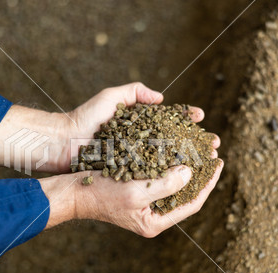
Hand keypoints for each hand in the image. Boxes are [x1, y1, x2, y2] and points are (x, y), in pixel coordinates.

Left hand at [0, 82, 218, 173]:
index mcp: (138, 123)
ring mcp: (134, 158)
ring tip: (205, 160)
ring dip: (187, 160)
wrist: (64, 143)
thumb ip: (135, 90)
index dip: (185, 119)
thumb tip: (163, 98)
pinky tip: (184, 176)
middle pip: (173, 141)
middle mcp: (139, 141)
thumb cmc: (85, 118)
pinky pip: (152, 174)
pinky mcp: (128, 172)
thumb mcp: (111, 97)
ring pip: (167, 159)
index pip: (167, 119)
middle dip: (193, 141)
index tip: (200, 118)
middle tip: (213, 144)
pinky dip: (169, 175)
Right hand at [40, 160, 222, 236]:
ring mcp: (145, 202)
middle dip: (201, 174)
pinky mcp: (138, 189)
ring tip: (200, 150)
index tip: (219, 164)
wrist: (74, 192)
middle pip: (185, 194)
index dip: (208, 184)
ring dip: (187, 166)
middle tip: (214, 154)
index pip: (191, 204)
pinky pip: (161, 176)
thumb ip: (165, 185)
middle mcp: (152, 213)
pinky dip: (170, 163)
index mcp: (155, 221)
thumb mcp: (135, 193)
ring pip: (174, 184)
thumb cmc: (101, 195)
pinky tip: (176, 150)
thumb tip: (189, 173)